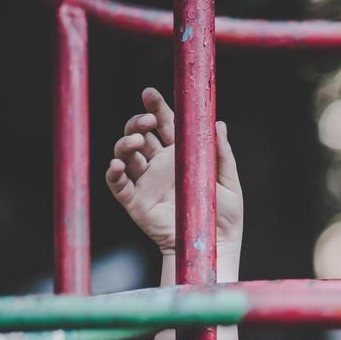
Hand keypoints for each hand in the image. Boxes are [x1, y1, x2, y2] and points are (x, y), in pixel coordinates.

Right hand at [105, 88, 243, 256]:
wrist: (214, 246)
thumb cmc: (224, 215)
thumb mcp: (228, 181)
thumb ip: (221, 153)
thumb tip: (217, 123)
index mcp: (180, 154)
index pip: (165, 124)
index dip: (156, 107)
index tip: (150, 93)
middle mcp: (160, 164)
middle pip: (140, 133)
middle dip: (139, 121)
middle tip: (148, 121)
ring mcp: (146, 182)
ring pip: (126, 153)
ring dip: (126, 143)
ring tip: (137, 141)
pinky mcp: (135, 202)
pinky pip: (117, 183)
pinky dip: (113, 172)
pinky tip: (118, 164)